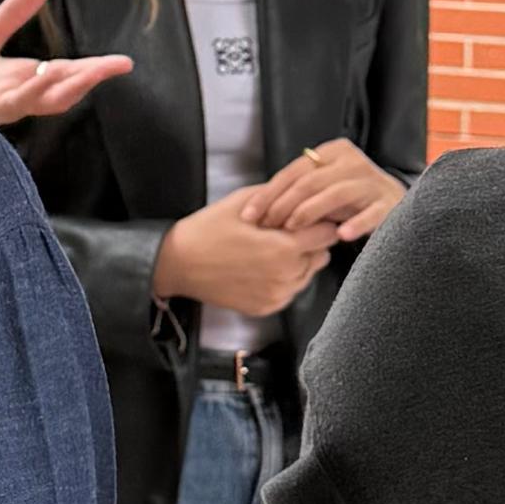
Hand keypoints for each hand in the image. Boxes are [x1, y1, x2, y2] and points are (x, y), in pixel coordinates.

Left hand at [0, 0, 132, 129]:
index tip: (124, 63)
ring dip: (37, 90)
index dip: (94, 71)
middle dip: (80, 83)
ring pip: (16, 106)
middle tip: (106, 70)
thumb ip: (12, 14)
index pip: (64, 78)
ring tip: (57, 71)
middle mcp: (5, 100)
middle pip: (52, 97)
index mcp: (18, 82)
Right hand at [154, 201, 333, 318]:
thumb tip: (308, 195)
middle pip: (321, 256)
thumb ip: (282, 198)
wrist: (178, 263)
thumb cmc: (208, 230)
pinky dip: (284, 278)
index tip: (306, 217)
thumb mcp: (245, 202)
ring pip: (308, 274)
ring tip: (270, 249)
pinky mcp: (267, 308)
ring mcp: (276, 296)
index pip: (327, 234)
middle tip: (285, 232)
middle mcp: (284, 277)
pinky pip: (291, 290)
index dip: (319, 221)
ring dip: (298, 261)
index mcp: (282, 250)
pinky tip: (261, 266)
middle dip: (309, 242)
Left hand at [249, 141, 402, 246]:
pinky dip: (356, 223)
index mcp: (334, 152)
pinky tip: (342, 235)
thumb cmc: (349, 200)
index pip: (294, 171)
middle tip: (266, 226)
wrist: (396, 204)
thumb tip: (255, 210)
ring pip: (336, 193)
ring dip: (310, 212)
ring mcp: (373, 182)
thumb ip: (297, 191)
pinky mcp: (390, 203)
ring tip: (293, 229)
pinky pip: (371, 213)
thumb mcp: (322, 188)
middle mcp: (353, 161)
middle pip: (311, 181)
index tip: (248, 215)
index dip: (268, 193)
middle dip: (283, 205)